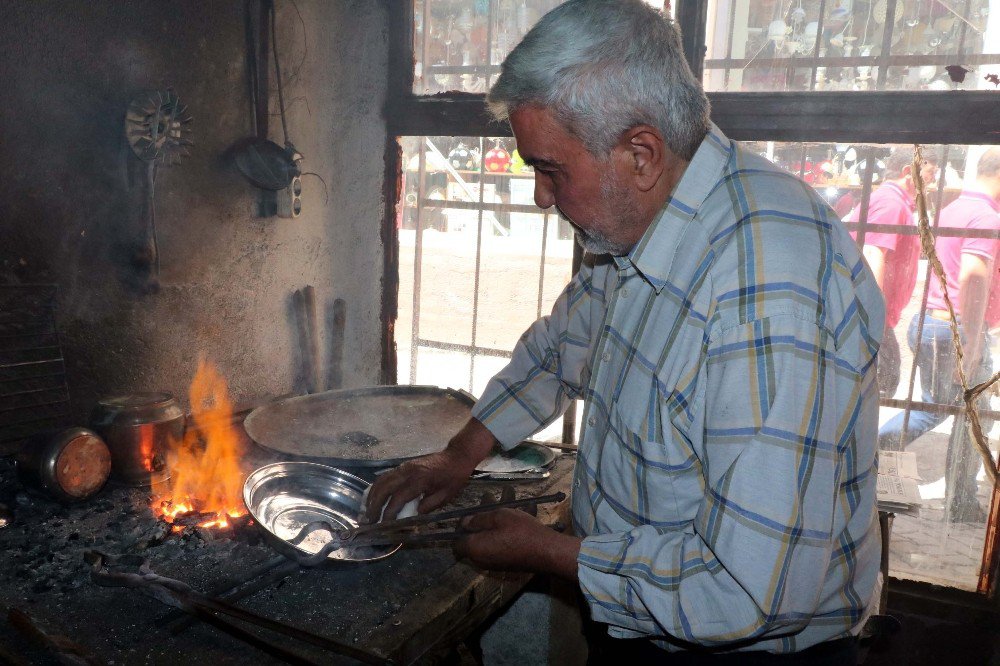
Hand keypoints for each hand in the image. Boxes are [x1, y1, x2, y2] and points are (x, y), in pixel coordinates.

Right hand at [364, 448, 473, 521]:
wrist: (456, 457)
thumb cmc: (453, 478)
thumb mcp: (445, 496)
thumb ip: (428, 506)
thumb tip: (411, 517)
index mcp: (420, 480)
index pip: (398, 498)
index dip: (389, 513)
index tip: (383, 525)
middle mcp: (408, 472)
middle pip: (384, 488)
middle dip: (374, 505)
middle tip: (369, 520)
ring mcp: (404, 467)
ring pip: (381, 480)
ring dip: (372, 495)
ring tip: (367, 510)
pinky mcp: (403, 466)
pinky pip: (385, 476)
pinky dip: (377, 487)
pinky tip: (374, 497)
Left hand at [454, 508, 581, 578]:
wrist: (547, 552)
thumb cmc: (520, 531)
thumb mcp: (499, 516)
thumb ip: (478, 518)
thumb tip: (464, 522)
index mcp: (474, 548)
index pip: (455, 541)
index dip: (459, 526)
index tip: (471, 512)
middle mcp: (481, 559)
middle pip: (473, 537)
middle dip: (480, 518)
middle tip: (490, 498)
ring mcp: (494, 562)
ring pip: (489, 538)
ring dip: (495, 520)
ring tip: (509, 496)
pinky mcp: (507, 562)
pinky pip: (500, 543)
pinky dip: (504, 530)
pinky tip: (521, 511)